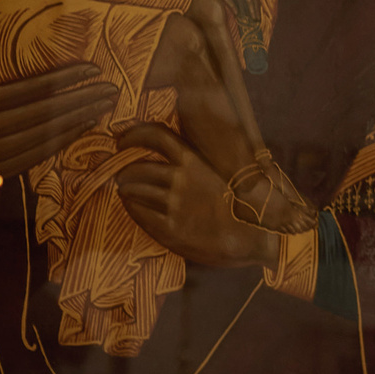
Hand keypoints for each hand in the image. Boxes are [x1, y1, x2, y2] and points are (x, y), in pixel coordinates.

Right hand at [0, 10, 118, 188]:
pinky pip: (37, 158)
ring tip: (107, 102)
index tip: (88, 68)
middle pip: (32, 119)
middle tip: (111, 86)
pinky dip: (64, 142)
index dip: (53, 82)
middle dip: (76, 102)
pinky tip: (88, 125)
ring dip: (77, 121)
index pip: (14, 95)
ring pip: (39, 139)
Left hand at [112, 123, 278, 268]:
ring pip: (133, 190)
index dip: (133, 135)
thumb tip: (173, 153)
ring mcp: (173, 205)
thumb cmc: (240, 205)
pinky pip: (137, 213)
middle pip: (137, 167)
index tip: (122, 141)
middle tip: (122, 175)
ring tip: (126, 191)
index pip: (156, 135)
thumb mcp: (221, 173)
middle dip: (124, 170)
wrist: (252, 238)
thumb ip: (196, 162)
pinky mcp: (168, 229)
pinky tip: (133, 206)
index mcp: (195, 161)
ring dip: (126, 189)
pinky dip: (131, 207)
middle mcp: (181, 179)